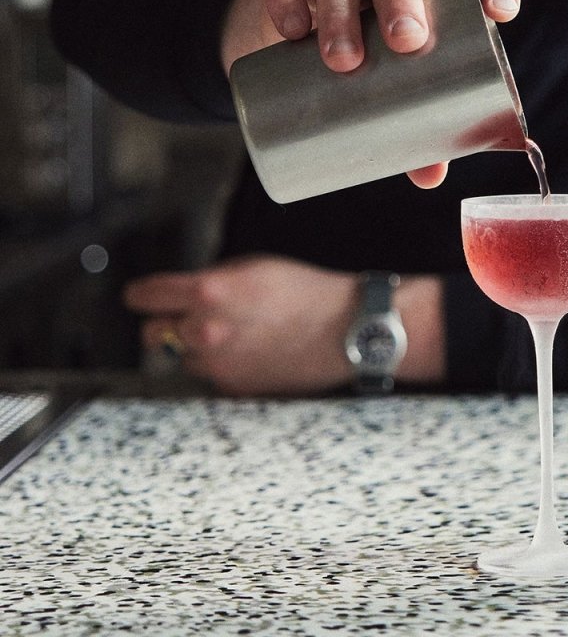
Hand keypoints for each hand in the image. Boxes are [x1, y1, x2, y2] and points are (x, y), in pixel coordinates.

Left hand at [124, 254, 444, 396]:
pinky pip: (210, 374)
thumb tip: (187, 291)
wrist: (344, 330)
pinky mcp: (233, 386)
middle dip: (165, 323)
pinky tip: (251, 348)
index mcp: (208, 292)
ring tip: (234, 331)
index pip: (145, 296)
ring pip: (181, 356)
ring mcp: (217, 364)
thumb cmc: (307, 292)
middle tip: (185, 315)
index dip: (140, 294)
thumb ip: (213, 279)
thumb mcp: (256, 266)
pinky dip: (220, 363)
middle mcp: (205, 331)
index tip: (139, 296)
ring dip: (194, 345)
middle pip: (152, 333)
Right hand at [220, 0, 520, 186]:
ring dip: (343, 12)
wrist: (290, 43)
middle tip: (405, 43)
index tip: (502, 11)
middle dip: (404, 0)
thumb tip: (431, 175)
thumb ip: (418, 129)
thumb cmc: (369, 66)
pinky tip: (291, 30)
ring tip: (344, 62)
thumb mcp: (398, 91)